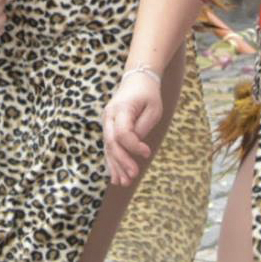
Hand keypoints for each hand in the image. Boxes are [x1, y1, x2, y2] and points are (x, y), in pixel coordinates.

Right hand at [103, 68, 163, 187]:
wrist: (137, 79)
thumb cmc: (149, 94)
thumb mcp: (153, 109)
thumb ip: (143, 127)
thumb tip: (136, 146)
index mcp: (121, 109)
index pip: (122, 133)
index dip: (134, 146)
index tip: (147, 153)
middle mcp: (109, 116)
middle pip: (112, 142)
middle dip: (122, 161)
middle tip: (133, 176)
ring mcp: (106, 122)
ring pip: (108, 147)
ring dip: (116, 166)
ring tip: (124, 183)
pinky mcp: (109, 127)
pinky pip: (109, 147)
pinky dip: (112, 162)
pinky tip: (115, 177)